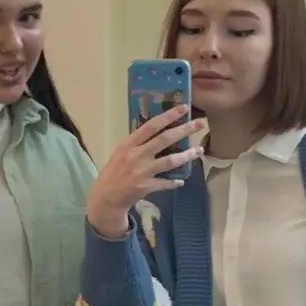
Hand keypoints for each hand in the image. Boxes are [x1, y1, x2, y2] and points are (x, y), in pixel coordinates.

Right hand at [87, 107, 205, 238]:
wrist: (105, 197)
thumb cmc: (114, 171)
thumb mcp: (122, 152)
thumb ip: (138, 143)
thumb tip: (159, 131)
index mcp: (129, 144)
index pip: (151, 125)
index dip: (168, 116)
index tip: (183, 108)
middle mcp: (136, 155)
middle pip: (165, 139)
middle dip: (185, 130)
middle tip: (201, 123)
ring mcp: (142, 171)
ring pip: (170, 161)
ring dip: (187, 156)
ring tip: (199, 151)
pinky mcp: (145, 187)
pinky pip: (165, 183)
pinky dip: (174, 182)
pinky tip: (181, 180)